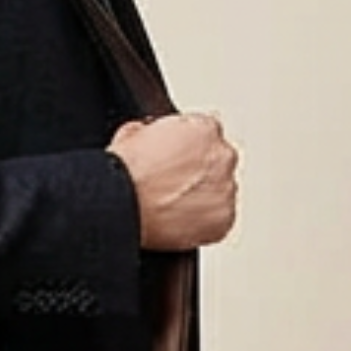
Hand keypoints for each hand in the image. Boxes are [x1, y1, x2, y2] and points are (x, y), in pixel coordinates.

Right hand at [107, 113, 238, 250]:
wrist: (124, 205)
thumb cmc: (126, 173)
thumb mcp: (132, 133)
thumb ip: (153, 130)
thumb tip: (148, 135)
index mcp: (204, 129)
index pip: (207, 132)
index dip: (187, 147)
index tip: (177, 159)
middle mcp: (222, 157)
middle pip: (218, 161)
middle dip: (200, 171)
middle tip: (173, 183)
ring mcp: (226, 189)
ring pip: (220, 191)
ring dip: (204, 196)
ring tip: (173, 204)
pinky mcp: (225, 219)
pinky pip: (219, 218)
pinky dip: (204, 221)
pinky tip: (180, 220)